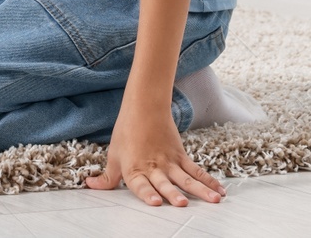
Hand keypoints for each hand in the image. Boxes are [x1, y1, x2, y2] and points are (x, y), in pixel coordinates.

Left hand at [83, 104, 225, 207]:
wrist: (144, 106)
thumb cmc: (126, 132)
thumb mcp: (113, 155)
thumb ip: (107, 177)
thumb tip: (90, 186)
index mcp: (134, 169)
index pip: (140, 185)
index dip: (147, 194)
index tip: (155, 202)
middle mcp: (153, 167)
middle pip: (165, 183)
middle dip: (173, 194)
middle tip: (182, 203)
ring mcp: (170, 162)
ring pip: (187, 178)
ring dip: (200, 190)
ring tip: (213, 201)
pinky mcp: (181, 156)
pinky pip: (197, 170)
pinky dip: (209, 181)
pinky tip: (219, 192)